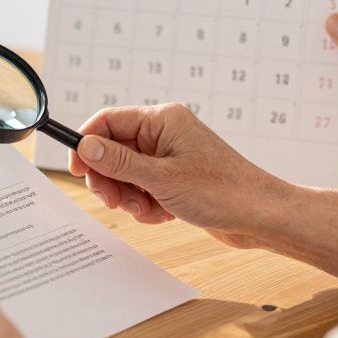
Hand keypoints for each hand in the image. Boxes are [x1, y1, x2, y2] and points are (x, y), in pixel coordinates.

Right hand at [69, 104, 289, 248]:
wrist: (261, 217)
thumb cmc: (222, 192)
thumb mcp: (161, 178)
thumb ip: (118, 161)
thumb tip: (85, 146)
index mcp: (163, 120)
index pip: (108, 120)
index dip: (87, 144)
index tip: (76, 169)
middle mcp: (165, 134)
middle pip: (113, 150)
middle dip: (109, 178)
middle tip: (112, 200)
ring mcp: (170, 157)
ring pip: (126, 173)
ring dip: (129, 196)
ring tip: (147, 209)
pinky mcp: (176, 179)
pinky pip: (143, 188)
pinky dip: (145, 204)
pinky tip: (163, 214)